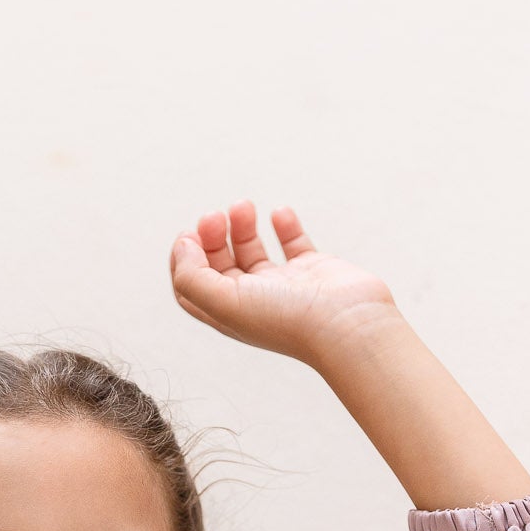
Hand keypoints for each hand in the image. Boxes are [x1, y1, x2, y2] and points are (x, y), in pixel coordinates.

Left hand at [168, 202, 397, 365]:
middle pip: (220, 265)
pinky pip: (293, 243)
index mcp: (229, 314)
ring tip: (243, 206)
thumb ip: (192, 277)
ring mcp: (284, 286)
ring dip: (242, 226)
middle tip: (215, 216)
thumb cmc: (287, 319)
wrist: (347, 324)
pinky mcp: (313, 270)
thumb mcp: (224, 302)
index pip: (193, 287)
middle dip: (212, 236)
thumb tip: (182, 246)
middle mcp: (254, 301)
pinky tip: (279, 213)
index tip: (189, 235)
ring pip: (253, 251)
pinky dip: (284, 225)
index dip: (184, 260)